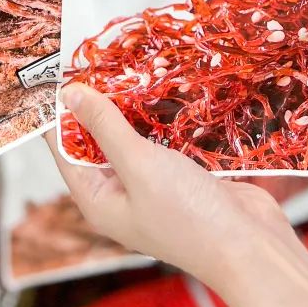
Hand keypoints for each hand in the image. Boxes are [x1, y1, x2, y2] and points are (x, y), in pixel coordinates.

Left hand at [46, 83, 294, 291]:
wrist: (251, 246)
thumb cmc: (189, 215)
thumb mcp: (138, 164)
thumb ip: (105, 127)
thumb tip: (69, 95)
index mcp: (98, 201)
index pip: (65, 151)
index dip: (59, 114)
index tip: (57, 72)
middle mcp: (121, 194)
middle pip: (97, 141)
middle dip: (97, 104)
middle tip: (97, 60)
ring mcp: (152, 185)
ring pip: (131, 137)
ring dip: (131, 107)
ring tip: (126, 65)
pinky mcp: (181, 176)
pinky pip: (161, 140)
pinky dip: (160, 117)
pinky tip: (162, 88)